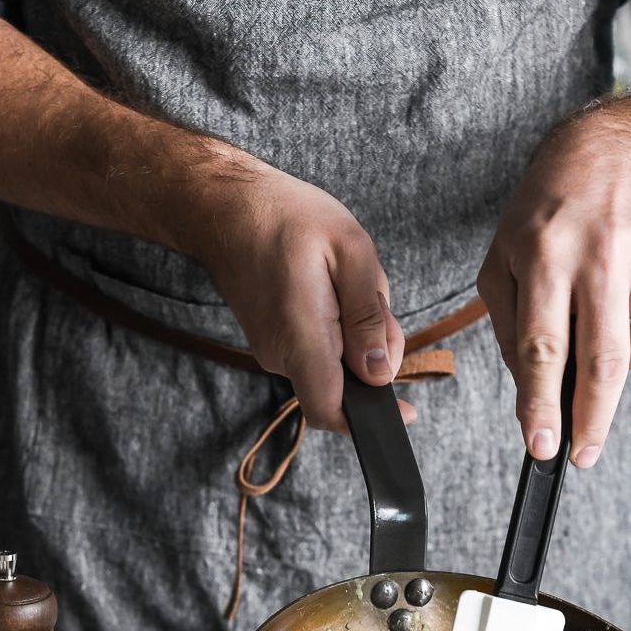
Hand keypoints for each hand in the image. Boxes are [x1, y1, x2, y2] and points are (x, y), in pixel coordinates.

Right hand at [190, 160, 412, 430]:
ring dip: (355, 338)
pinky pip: (317, 353)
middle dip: (373, 355)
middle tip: (376, 301)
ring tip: (345, 284)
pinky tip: (329, 289)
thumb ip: (368, 317)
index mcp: (301, 336)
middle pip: (344, 385)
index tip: (403, 411)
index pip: (330, 409)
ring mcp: (272, 352)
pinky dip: (337, 331)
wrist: (226, 210)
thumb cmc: (288, 219)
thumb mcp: (351, 251)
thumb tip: (380, 372)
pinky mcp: (272, 343)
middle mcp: (281, 355)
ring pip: (333, 367)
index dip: (368, 420)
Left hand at [478, 119, 630, 466]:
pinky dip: (629, 338)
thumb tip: (528, 389)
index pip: (541, 347)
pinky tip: (613, 302)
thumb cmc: (545, 213)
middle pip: (599, 360)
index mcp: (543, 257)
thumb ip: (508, 327)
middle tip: (581, 456)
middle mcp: (598, 259)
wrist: (617, 154)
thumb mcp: (501, 260)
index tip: (542, 445)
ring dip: (608, 372)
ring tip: (588, 337)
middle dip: (589, 419)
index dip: (542, 403)